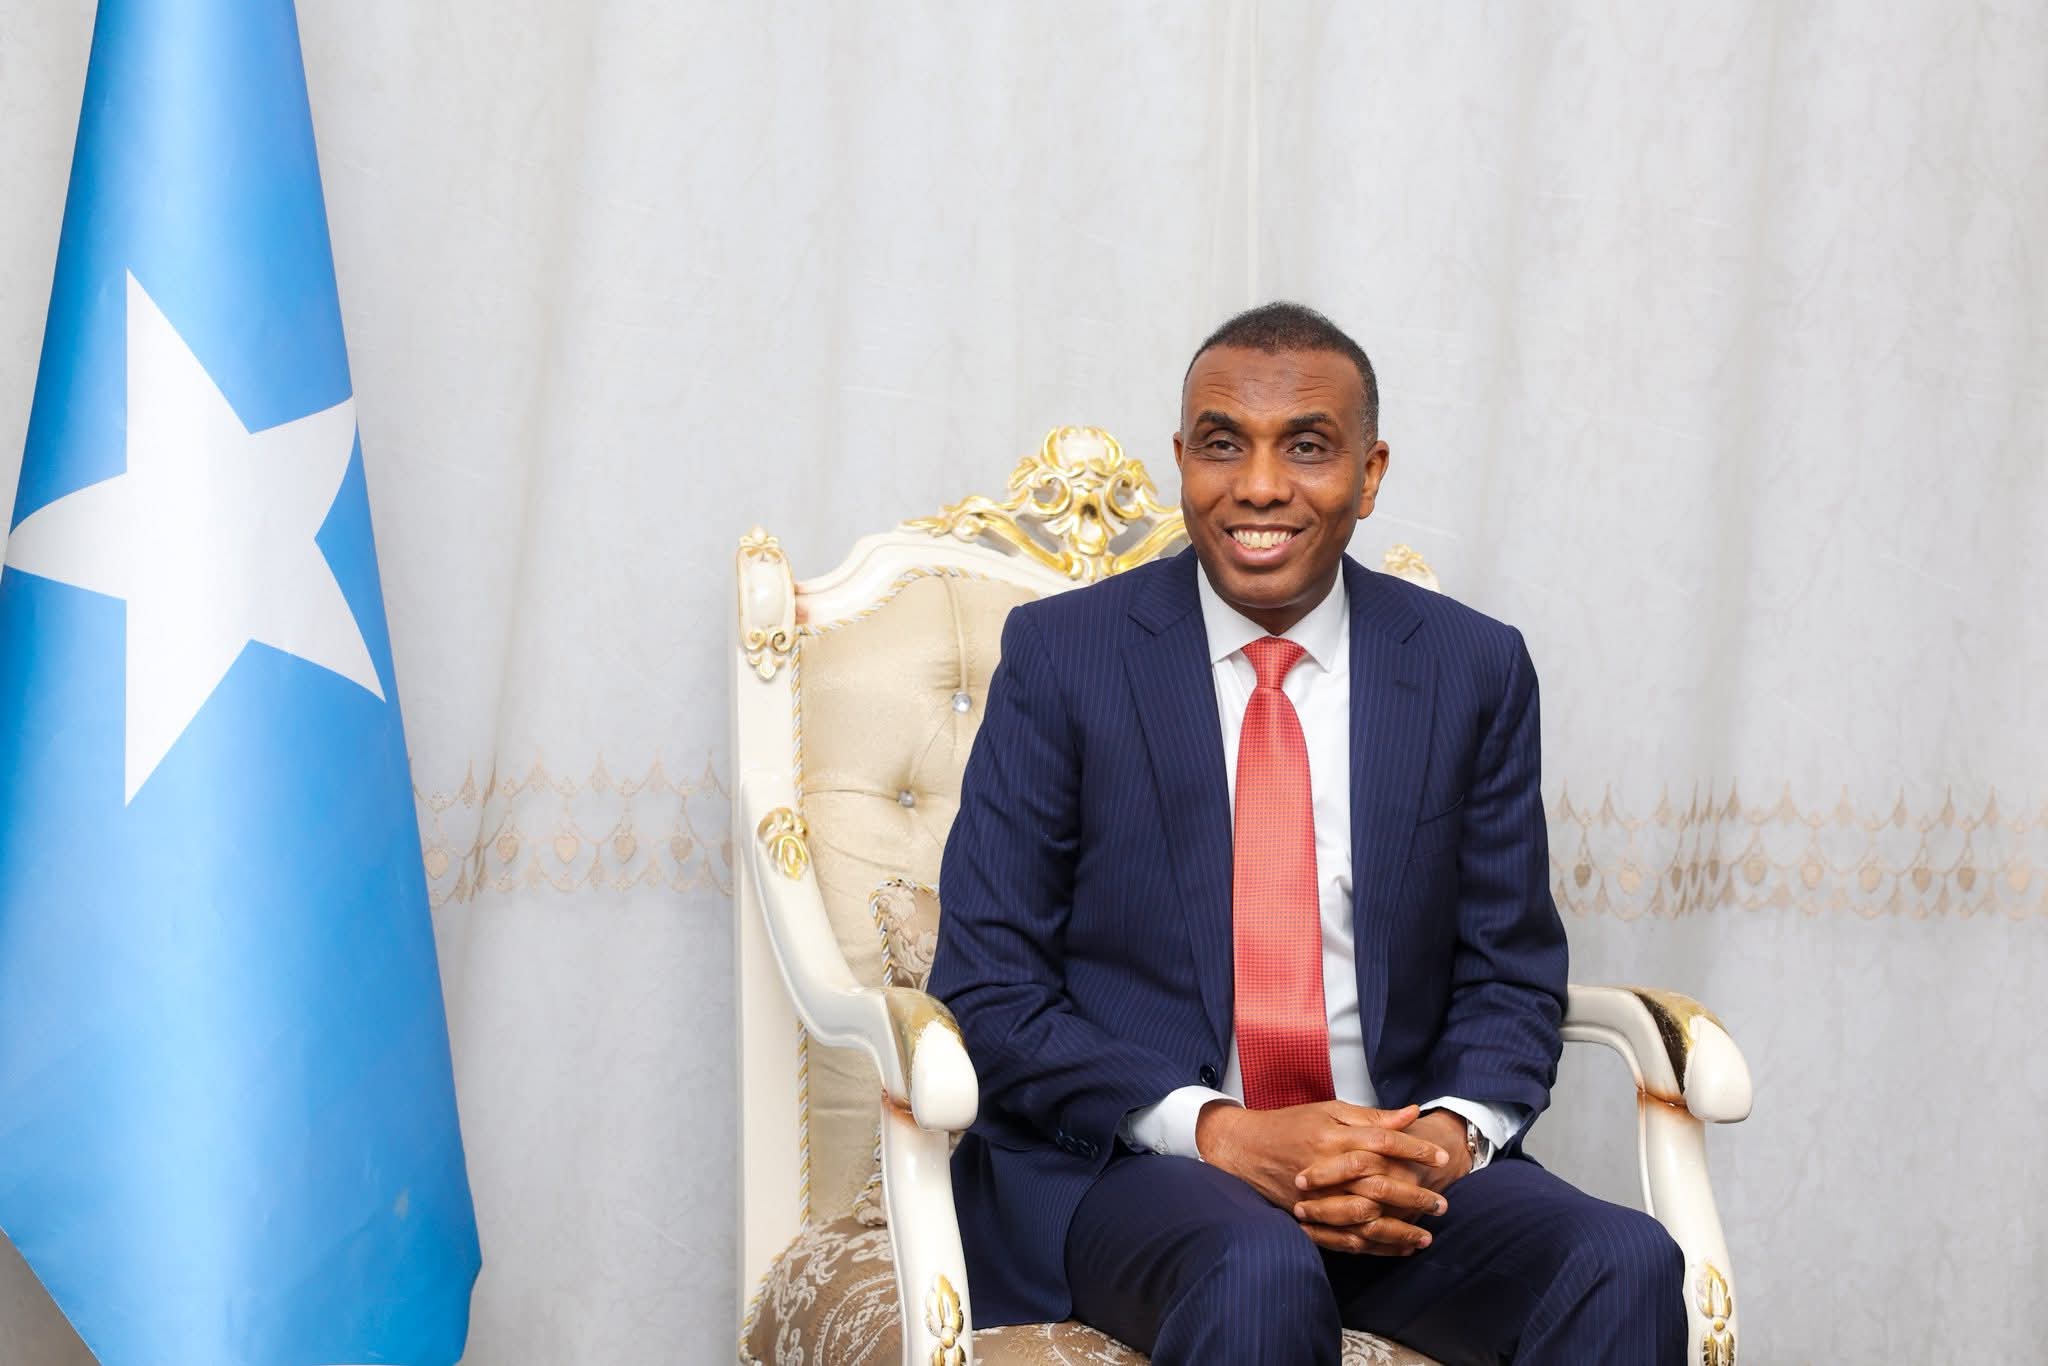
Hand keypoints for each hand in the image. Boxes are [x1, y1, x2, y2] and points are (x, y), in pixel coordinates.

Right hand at [1195, 1101, 1450, 1254]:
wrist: (1244, 1149)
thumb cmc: (1289, 1125)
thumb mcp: (1328, 1110)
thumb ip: (1370, 1116)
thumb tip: (1410, 1113)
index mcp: (1333, 1136)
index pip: (1383, 1142)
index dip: (1415, 1150)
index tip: (1442, 1159)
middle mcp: (1327, 1167)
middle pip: (1379, 1184)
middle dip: (1414, 1196)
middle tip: (1442, 1205)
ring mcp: (1317, 1197)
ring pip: (1365, 1220)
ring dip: (1398, 1230)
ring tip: (1426, 1236)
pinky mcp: (1308, 1218)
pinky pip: (1345, 1239)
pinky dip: (1373, 1247)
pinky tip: (1397, 1249)